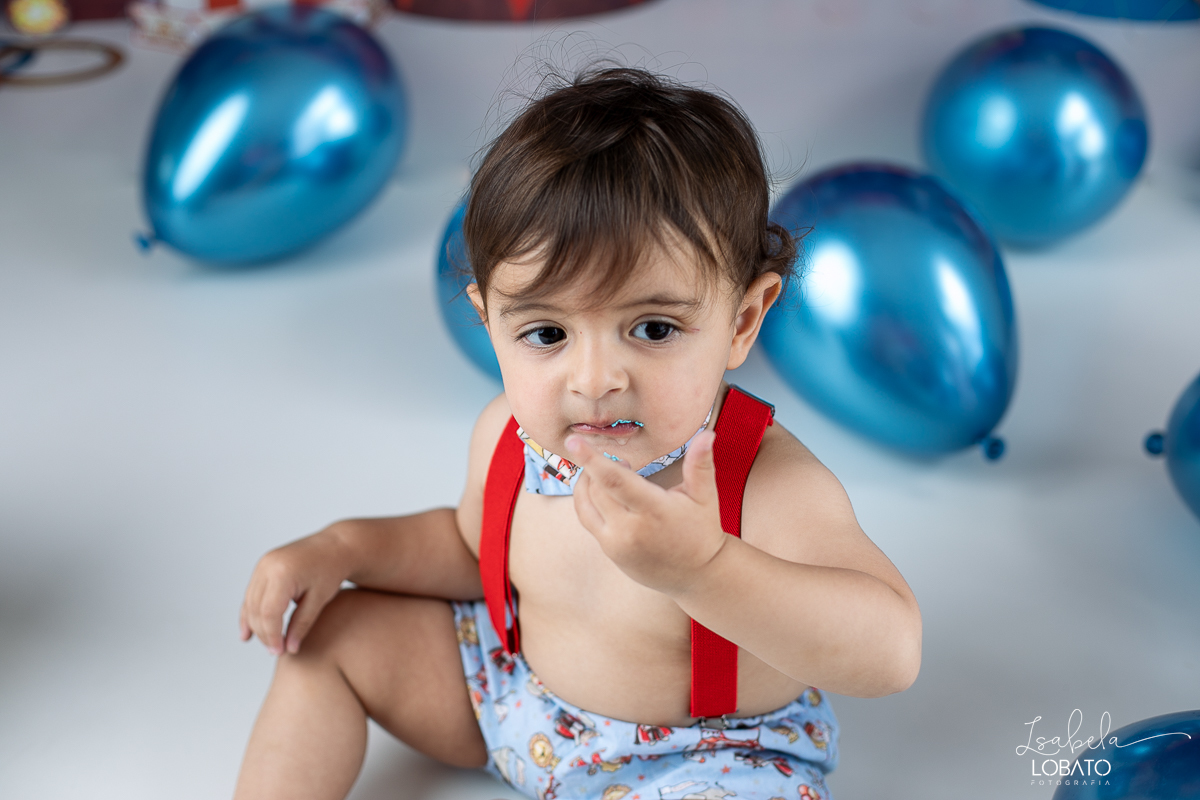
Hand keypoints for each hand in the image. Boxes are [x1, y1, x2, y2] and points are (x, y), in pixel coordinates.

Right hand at [239, 526, 352, 655]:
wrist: (335, 545)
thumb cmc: (331, 570)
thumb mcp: (319, 599)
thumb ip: (302, 624)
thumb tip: (289, 649)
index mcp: (283, 573)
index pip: (269, 613)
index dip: (272, 636)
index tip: (280, 651)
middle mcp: (267, 566)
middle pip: (257, 610)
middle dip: (265, 633)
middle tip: (278, 651)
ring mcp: (262, 565)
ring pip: (251, 604)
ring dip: (257, 626)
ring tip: (270, 644)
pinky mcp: (262, 567)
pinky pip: (251, 595)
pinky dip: (250, 614)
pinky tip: (247, 634)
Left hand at [564, 431, 727, 596]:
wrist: (697, 575)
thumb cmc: (701, 530)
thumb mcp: (704, 496)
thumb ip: (700, 464)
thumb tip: (706, 435)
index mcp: (654, 511)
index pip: (616, 482)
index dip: (592, 460)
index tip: (573, 442)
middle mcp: (630, 529)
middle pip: (597, 489)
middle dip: (598, 466)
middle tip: (621, 460)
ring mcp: (616, 543)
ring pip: (586, 504)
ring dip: (587, 481)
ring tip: (605, 471)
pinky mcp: (609, 551)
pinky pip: (587, 518)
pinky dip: (586, 499)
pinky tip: (599, 488)